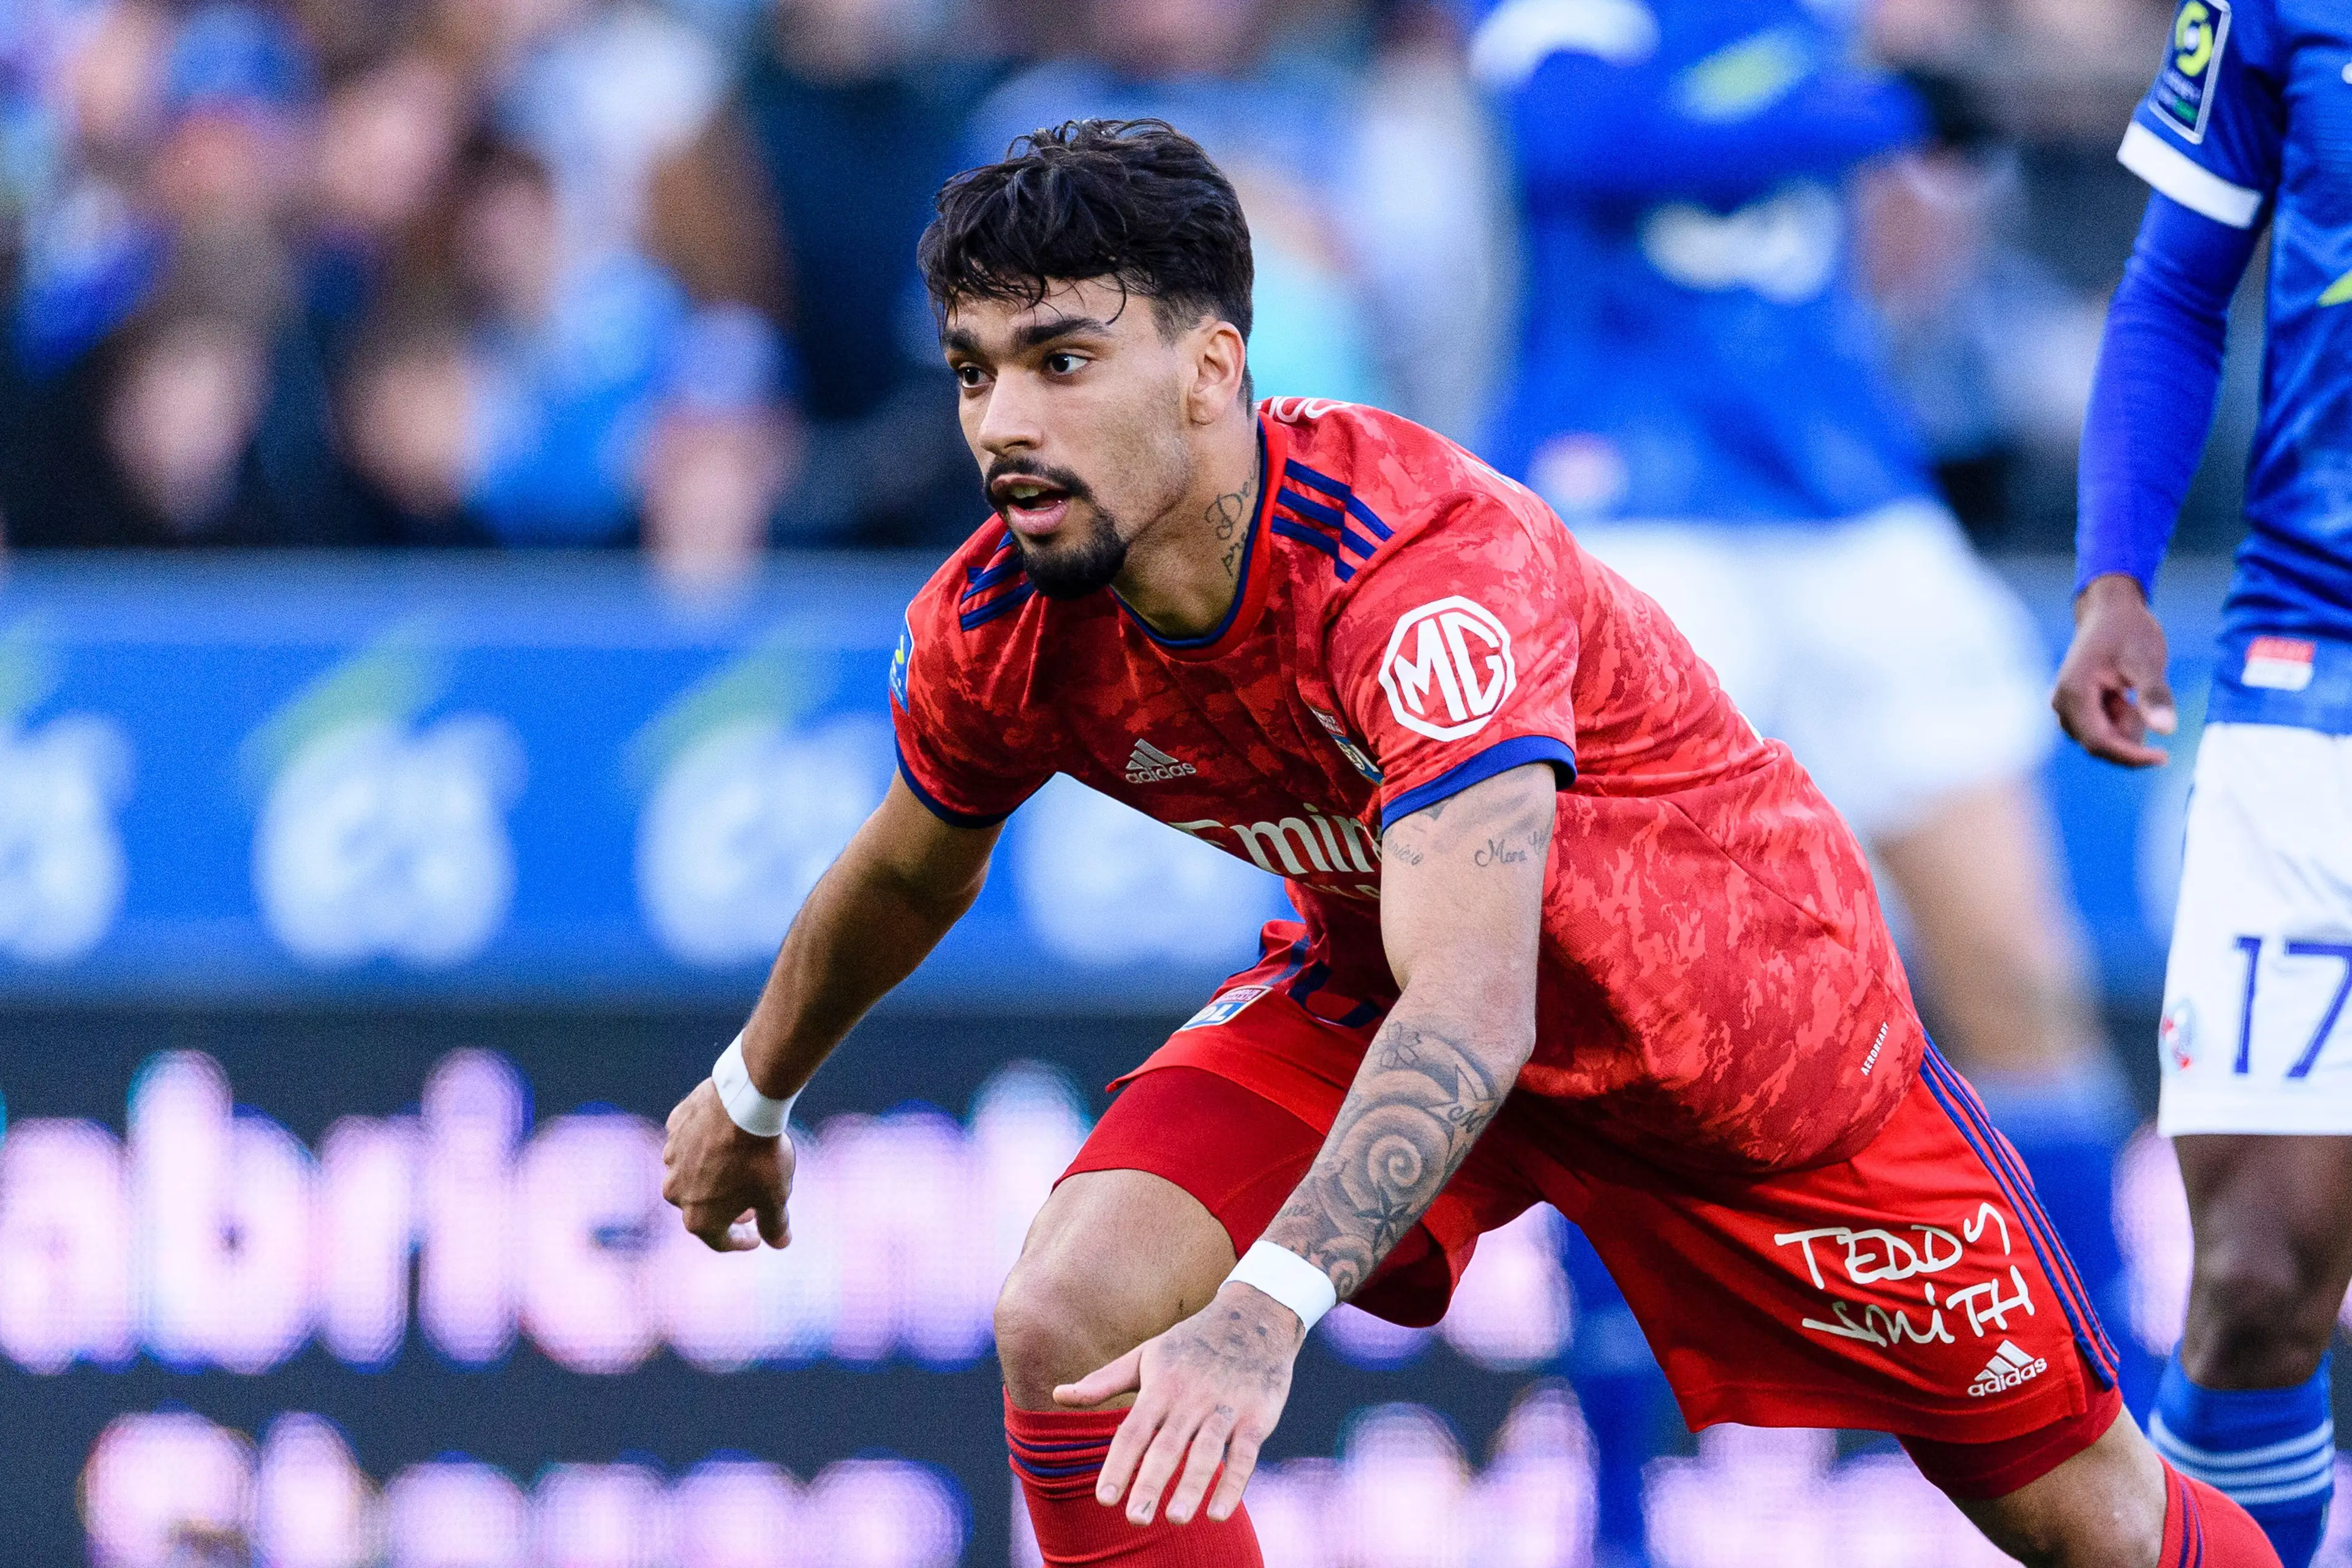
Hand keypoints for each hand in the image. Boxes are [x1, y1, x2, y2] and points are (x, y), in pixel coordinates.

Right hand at [661, 1079, 791, 1250]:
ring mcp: (671, 1158)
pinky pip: (689, 1142)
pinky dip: (705, 1146)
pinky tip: (726, 1139)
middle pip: (701, 1208)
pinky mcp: (674, 1128)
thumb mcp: (775, 1197)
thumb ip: (775, 1224)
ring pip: (692, 1174)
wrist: (745, 1104)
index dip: (741, 1241)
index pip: (720, 1241)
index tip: (756, 1237)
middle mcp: (676, 1192)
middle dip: (726, 1210)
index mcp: (698, 1218)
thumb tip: (780, 1244)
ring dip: (713, 1176)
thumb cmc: (759, 1157)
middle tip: (749, 1206)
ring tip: (738, 1168)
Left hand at [1055, 1282, 1303, 1526]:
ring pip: (1205, 1452)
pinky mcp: (1256, 1417)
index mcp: (1160, 1385)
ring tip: (1176, 1519)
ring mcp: (1224, 1408)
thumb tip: (1058, 1396)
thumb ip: (1103, 1381)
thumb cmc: (1191, 1342)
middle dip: (1150, 1484)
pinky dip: (1233, 1484)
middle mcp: (1190, 1398)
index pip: (1134, 1432)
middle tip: (1134, 1520)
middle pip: (1167, 1446)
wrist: (1255, 1317)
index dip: (1119, 1465)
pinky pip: (1243, 1455)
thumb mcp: (1146, 1354)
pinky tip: (1219, 1513)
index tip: (1104, 1499)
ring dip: (1191, 1486)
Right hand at [2052, 574, 2175, 767]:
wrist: (2111, 611)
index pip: (2099, 742)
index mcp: (2073, 693)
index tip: (2164, 757)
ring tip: (2132, 690)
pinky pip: (2099, 728)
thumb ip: (2155, 695)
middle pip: (2098, 744)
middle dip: (2129, 735)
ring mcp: (2065, 706)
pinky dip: (2119, 719)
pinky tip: (2125, 694)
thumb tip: (2167, 731)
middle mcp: (2061, 703)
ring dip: (2125, 724)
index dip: (2131, 756)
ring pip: (2100, 738)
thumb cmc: (2129, 631)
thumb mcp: (2148, 660)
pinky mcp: (2074, 706)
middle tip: (2146, 703)